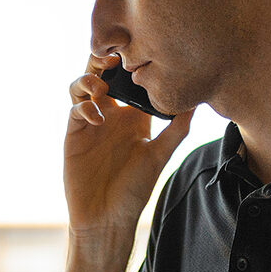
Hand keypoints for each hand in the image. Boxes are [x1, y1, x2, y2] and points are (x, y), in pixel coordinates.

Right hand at [64, 55, 194, 238]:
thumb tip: (196, 100)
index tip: (142, 53)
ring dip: (89, 78)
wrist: (106, 218)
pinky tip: (97, 115)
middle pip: (103, 74)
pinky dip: (84, 106)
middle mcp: (111, 115)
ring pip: (82, 86)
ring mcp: (90, 123)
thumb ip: (176, 128)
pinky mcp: (74, 134)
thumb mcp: (160, 156)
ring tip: (102, 85)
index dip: (133, 63)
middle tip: (115, 55)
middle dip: (105, 59)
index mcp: (133, 117)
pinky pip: (75, 109)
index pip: (131, 81)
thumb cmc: (134, 190)